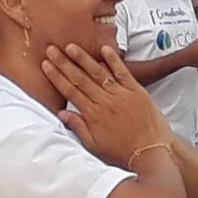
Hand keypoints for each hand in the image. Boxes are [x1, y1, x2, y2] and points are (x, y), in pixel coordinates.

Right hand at [42, 44, 175, 167]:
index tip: (46, 64)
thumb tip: (61, 114)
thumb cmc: (123, 151)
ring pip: (98, 72)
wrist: (152, 151)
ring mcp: (121, 94)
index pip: (69, 91)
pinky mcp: (137, 90)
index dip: (56, 76)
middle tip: (51, 49)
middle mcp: (105, 101)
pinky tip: (104, 48)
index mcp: (93, 114)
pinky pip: (123, 72)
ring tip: (71, 46)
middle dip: (63, 62)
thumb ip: (78, 127)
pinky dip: (113, 60)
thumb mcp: (95, 145)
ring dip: (83, 58)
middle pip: (80, 78)